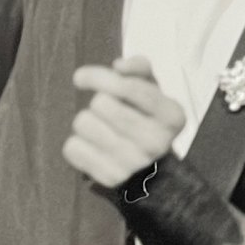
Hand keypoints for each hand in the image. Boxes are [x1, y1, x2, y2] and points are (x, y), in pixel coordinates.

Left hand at [64, 55, 185, 187]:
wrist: (150, 165)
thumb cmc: (145, 114)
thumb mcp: (151, 87)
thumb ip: (138, 67)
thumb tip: (118, 66)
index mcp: (172, 115)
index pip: (128, 87)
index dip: (99, 76)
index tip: (80, 76)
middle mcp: (157, 142)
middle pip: (101, 103)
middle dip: (98, 101)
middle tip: (106, 109)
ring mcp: (135, 163)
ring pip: (84, 123)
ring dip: (86, 120)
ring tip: (101, 126)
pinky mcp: (112, 178)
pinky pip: (72, 148)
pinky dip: (77, 143)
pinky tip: (93, 145)